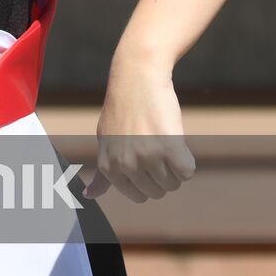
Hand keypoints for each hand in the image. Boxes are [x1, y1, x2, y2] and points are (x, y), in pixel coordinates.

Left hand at [85, 57, 194, 202]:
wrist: (137, 78)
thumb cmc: (123, 111)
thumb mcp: (105, 142)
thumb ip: (102, 172)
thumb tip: (88, 195)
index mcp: (108, 167)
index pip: (139, 197)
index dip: (147, 180)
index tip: (142, 158)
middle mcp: (125, 164)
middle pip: (158, 192)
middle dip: (161, 173)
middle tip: (153, 145)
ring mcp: (146, 156)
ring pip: (173, 183)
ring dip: (173, 166)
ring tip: (161, 140)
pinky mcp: (169, 147)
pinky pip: (187, 172)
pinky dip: (186, 159)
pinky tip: (174, 140)